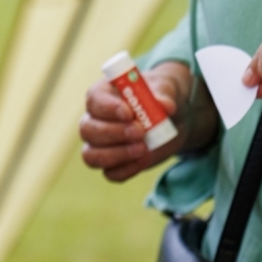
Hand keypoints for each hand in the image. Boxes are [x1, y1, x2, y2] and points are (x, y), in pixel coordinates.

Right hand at [79, 62, 214, 181]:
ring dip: (116, 154)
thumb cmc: (163, 96)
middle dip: (113, 133)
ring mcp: (100, 145)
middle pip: (88, 130)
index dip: (107, 108)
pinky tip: (146, 159)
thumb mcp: (169, 87)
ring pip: (92, 156)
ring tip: (143, 148)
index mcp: (104, 94)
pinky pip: (110, 173)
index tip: (128, 114)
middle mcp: (95, 120)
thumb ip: (166, 93)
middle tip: (140, 132)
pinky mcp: (113, 164)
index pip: (94, 100)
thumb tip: (166, 106)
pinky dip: (127, 169)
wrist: (173, 119)